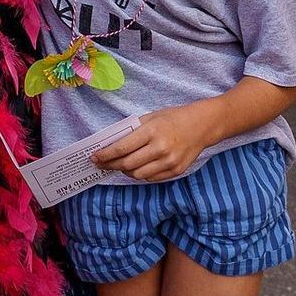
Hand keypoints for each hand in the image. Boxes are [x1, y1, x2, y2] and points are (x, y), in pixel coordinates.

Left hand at [90, 103, 212, 182]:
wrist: (201, 126)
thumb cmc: (172, 118)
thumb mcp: (150, 118)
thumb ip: (132, 131)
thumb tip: (111, 144)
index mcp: (151, 132)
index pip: (122, 148)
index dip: (106, 155)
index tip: (95, 157)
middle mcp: (160, 149)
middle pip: (127, 164)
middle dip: (111, 165)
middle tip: (101, 164)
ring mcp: (169, 162)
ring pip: (138, 174)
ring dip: (125, 171)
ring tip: (118, 165)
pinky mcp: (176, 171)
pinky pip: (151, 178)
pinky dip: (140, 174)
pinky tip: (135, 167)